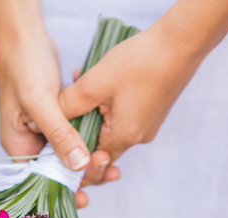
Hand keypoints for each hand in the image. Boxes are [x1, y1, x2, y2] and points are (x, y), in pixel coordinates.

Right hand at [0, 8, 114, 208]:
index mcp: (18, 146)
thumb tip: (79, 166)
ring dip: (91, 159)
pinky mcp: (57, 119)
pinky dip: (90, 140)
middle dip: (84, 176)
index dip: (62, 191)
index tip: (85, 197)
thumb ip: (59, 135)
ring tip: (116, 166)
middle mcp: (30, 143)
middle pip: (58, 172)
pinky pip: (75, 138)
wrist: (23, 34)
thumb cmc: (23, 65)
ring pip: (70, 156)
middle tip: (112, 173)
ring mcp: (43, 132)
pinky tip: (109, 138)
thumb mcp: (41, 102)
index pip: (39, 180)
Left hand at [59, 23, 203, 165]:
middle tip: (66, 105)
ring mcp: (147, 126)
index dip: (71, 155)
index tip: (55, 139)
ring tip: (81, 84)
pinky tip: (99, 82)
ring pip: (109, 128)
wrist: (181, 44)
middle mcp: (138, 138)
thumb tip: (45, 121)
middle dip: (79, 127)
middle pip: (99, 146)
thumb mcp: (93, 84)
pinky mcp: (152, 112)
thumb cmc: (139, 62)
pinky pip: (122, 117)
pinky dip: (106, 106)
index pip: (90, 163)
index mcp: (124, 138)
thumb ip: (67, 107)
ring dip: (92, 112)